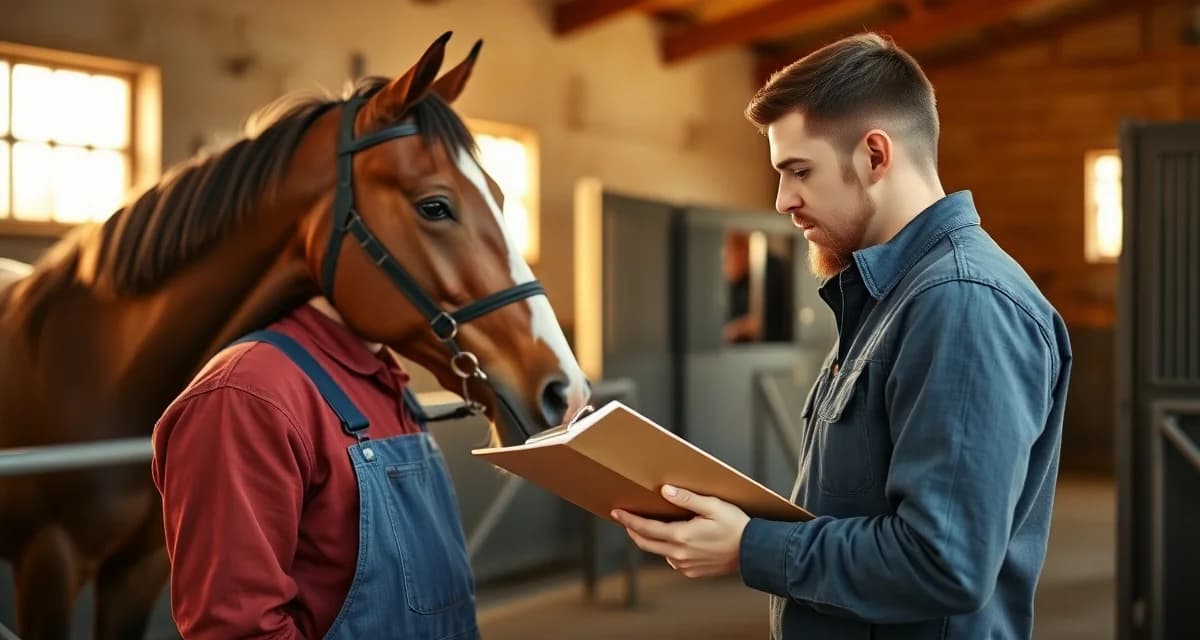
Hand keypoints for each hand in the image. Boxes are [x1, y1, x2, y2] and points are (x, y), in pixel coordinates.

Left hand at [611, 485, 749, 578]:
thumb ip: (688, 499)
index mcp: (682, 536)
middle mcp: (679, 554)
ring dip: (650, 540)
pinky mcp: (692, 572)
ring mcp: (684, 565)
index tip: (616, 512)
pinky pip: (672, 560)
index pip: (646, 528)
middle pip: (645, 543)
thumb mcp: (713, 506)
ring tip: (648, 526)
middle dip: (632, 530)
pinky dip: (667, 549)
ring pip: (659, 551)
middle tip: (623, 518)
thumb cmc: (736, 526)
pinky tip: (674, 539)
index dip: (629, 520)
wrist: (753, 552)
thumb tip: (664, 491)